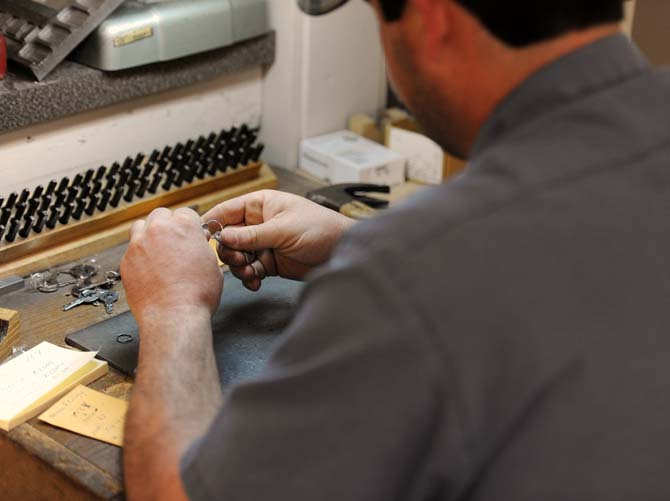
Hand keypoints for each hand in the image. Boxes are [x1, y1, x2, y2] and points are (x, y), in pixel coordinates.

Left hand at [121, 208, 222, 325]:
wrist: (174, 316)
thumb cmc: (196, 295)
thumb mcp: (212, 265)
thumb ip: (202, 247)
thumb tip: (198, 244)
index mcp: (184, 226)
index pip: (185, 213)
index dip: (189, 225)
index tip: (190, 235)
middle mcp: (159, 230)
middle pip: (161, 215)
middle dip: (168, 226)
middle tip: (174, 242)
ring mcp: (139, 244)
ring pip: (141, 227)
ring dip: (149, 235)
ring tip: (159, 251)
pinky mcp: (126, 261)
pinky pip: (131, 250)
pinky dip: (140, 255)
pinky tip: (150, 269)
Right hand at [202, 190, 354, 290]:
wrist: (342, 251)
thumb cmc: (320, 228)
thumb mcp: (283, 229)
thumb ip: (252, 235)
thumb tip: (222, 236)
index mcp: (260, 205)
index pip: (227, 211)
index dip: (212, 224)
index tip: (202, 239)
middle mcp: (258, 223)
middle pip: (228, 237)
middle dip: (229, 251)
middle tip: (238, 260)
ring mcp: (263, 244)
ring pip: (237, 256)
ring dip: (239, 267)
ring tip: (249, 272)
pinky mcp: (269, 262)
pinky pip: (250, 270)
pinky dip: (249, 278)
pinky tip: (255, 282)